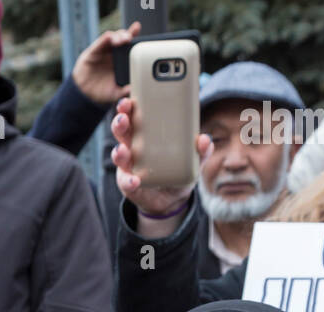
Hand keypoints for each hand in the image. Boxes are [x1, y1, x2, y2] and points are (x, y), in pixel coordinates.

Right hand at [72, 23, 140, 105]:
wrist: (85, 94)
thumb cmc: (102, 91)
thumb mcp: (116, 93)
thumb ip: (124, 91)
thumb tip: (133, 89)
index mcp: (122, 61)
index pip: (131, 48)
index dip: (137, 40)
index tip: (144, 36)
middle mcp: (114, 53)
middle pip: (123, 38)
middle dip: (129, 34)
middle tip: (131, 37)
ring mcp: (104, 51)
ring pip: (113, 37)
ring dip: (119, 36)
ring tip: (124, 39)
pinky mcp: (94, 51)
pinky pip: (101, 41)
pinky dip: (107, 38)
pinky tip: (111, 38)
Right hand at [112, 96, 211, 226]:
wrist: (172, 199)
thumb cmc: (178, 169)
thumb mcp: (193, 159)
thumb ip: (200, 150)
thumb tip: (204, 140)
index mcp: (146, 132)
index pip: (134, 114)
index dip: (128, 106)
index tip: (129, 101)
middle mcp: (133, 145)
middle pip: (122, 130)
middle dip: (120, 122)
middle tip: (123, 118)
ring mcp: (129, 165)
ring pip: (119, 154)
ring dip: (119, 151)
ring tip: (123, 150)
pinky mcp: (129, 183)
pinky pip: (126, 181)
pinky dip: (129, 181)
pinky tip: (135, 181)